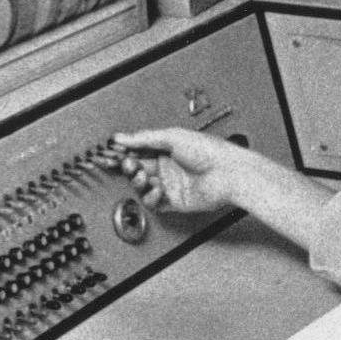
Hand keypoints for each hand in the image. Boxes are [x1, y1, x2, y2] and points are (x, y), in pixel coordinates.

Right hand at [111, 126, 245, 214]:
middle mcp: (167, 167)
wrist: (228, 173)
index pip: (138, 151)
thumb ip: (144, 138)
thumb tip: (121, 137)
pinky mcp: (175, 201)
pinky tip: (158, 189)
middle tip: (128, 164)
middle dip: (129, 167)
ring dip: (139, 182)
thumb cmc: (209, 151)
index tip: (112, 153)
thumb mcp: (173, 136)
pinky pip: (154, 203)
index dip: (124, 153)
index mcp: (166, 149)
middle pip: (137, 169)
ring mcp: (170, 185)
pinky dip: (151, 197)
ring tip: (144, 176)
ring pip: (143, 187)